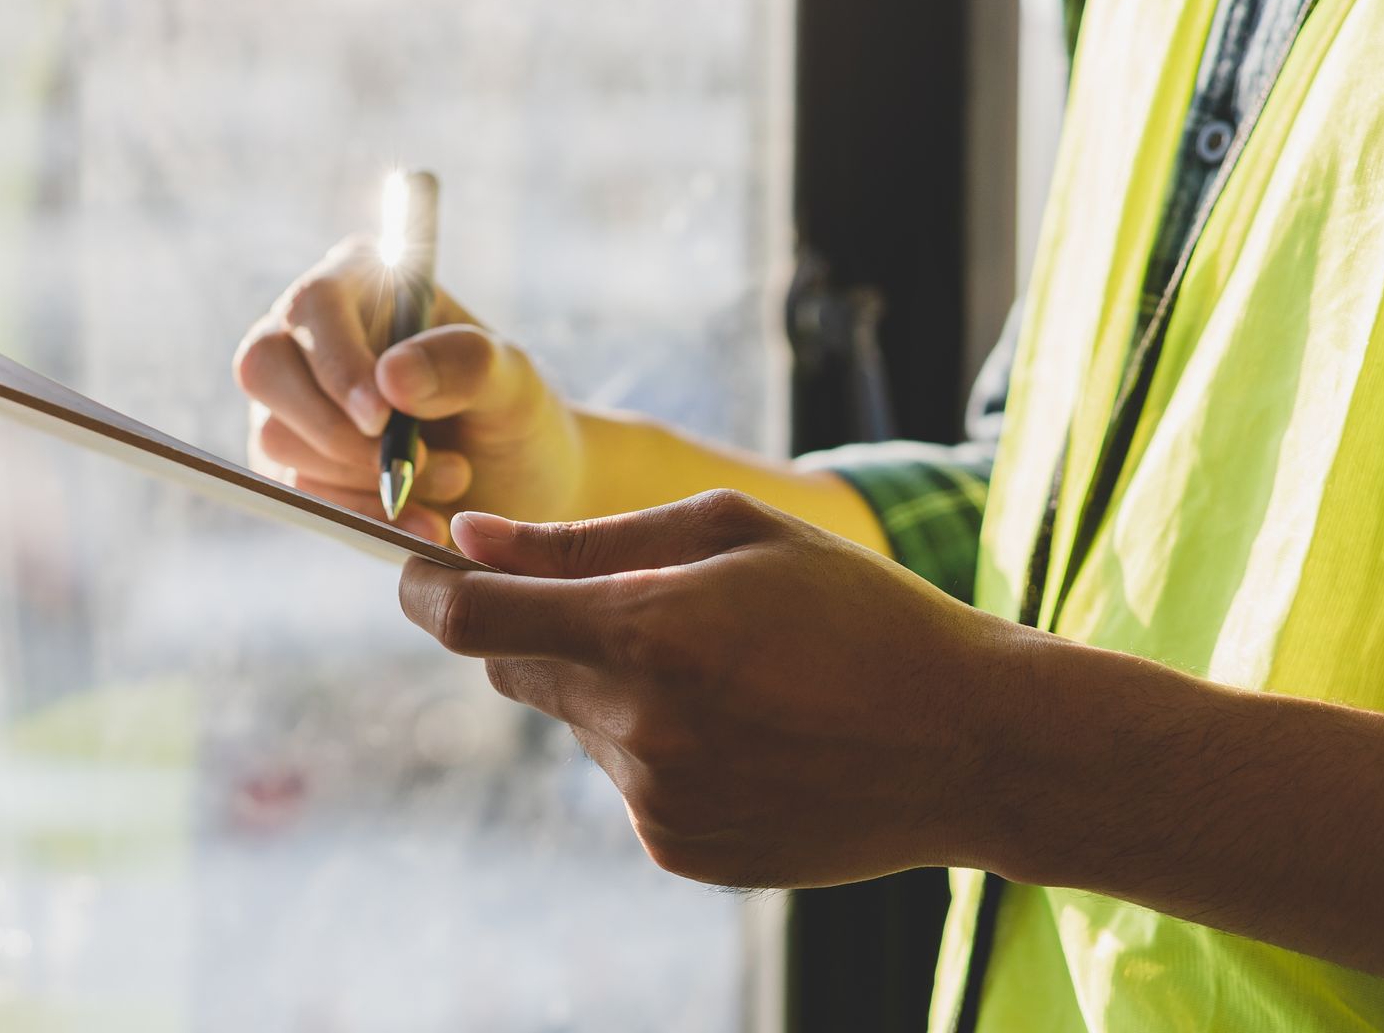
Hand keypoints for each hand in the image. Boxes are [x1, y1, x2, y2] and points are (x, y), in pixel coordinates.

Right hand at [234, 235, 586, 543]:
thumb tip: (390, 375)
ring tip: (453, 478)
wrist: (519, 485)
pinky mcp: (293, 464)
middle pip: (264, 366)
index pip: (315, 304)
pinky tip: (421, 522)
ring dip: (364, 476)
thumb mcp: (515, 383)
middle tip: (415, 465)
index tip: (382, 419)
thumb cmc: (513, 413)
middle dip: (335, 430)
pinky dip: (361, 515)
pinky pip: (298, 494)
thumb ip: (466, 365)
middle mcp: (311, 335)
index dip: (337, 362)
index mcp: (362, 283)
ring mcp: (293, 401)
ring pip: (276, 437)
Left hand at [398, 489, 1023, 888]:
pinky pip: (626, 777)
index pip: (472, 618)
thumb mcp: (733, 535)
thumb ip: (586, 541)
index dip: (425, 590)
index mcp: (647, 634)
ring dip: (613, 687)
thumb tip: (473, 542)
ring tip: (726, 675)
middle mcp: (638, 728)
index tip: (413, 573)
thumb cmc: (859, 613)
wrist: (970, 746)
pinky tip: (743, 731)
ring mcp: (656, 801)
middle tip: (628, 602)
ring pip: (577, 722)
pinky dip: (655, 744)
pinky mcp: (679, 849)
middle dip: (538, 625)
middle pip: (514, 667)